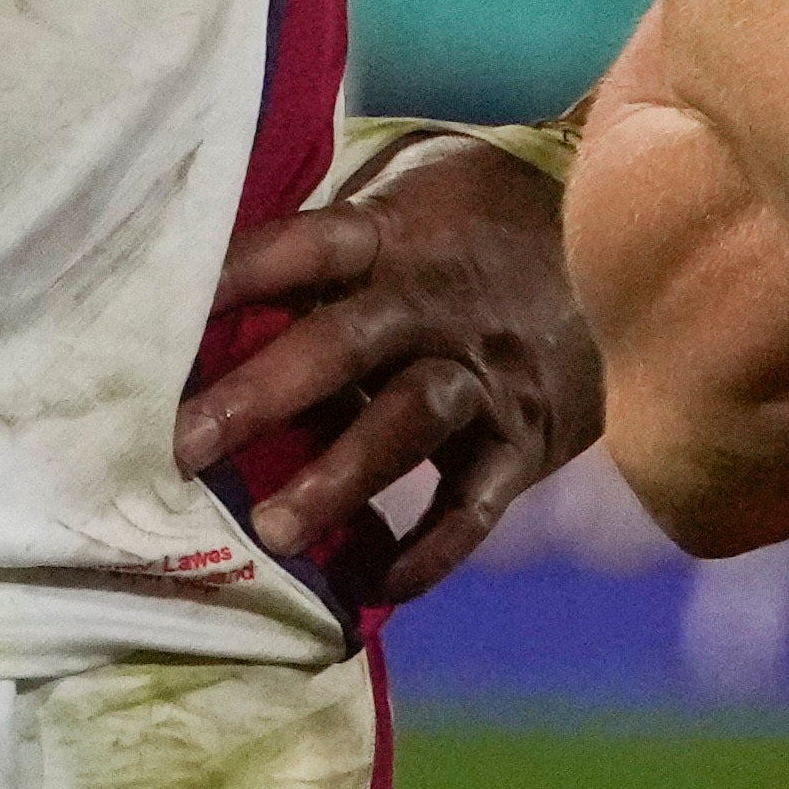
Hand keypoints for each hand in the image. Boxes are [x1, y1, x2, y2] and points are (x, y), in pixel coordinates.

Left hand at [177, 143, 601, 607]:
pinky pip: (477, 500)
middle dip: (259, 394)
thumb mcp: (412, 204)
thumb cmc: (480, 227)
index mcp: (393, 235)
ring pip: (408, 420)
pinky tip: (380, 584)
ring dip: (340, 476)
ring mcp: (484, 372)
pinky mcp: (526, 437)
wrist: (634, 242)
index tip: (154, 313)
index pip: (301, 246)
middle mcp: (434, 302)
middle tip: (180, 447)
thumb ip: (330, 244)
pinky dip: (433, 546)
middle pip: (341, 342)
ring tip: (272, 531)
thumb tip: (209, 278)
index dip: (233, 275)